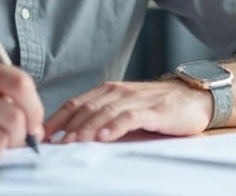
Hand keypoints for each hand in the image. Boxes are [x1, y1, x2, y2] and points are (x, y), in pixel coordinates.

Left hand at [44, 80, 211, 142]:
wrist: (195, 97)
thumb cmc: (158, 106)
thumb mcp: (126, 109)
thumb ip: (103, 118)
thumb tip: (72, 137)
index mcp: (108, 91)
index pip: (75, 104)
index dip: (56, 119)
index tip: (40, 135)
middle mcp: (119, 92)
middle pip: (86, 108)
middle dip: (67, 127)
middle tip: (53, 144)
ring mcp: (136, 100)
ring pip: (104, 111)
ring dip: (86, 128)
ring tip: (73, 142)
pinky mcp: (154, 110)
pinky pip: (131, 117)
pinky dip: (115, 126)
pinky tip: (105, 137)